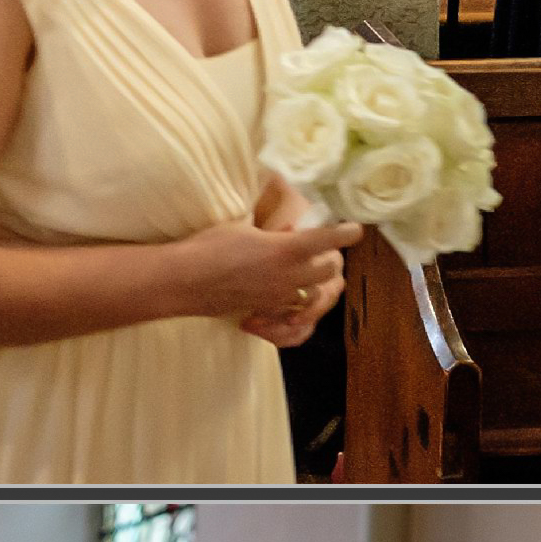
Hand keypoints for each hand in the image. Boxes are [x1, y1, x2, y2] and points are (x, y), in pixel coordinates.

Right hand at [175, 210, 360, 330]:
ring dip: (316, 283)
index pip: (328, 239)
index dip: (346, 232)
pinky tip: (286, 295)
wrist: (184, 281)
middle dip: (331, 260)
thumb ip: (272, 233)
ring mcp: (279, 298)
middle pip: (330, 271)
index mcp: (286, 249)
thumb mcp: (243, 228)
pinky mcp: (266, 312)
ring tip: (307, 274)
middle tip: (323, 251)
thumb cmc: (208, 247)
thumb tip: (288, 232)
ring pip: (316, 295)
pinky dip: (296, 304)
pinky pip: (294, 313)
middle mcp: (289, 276)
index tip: (355, 228)